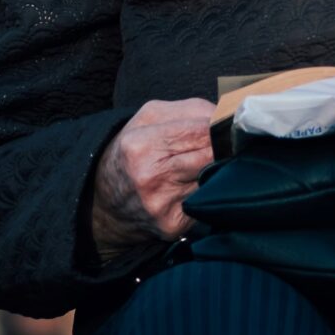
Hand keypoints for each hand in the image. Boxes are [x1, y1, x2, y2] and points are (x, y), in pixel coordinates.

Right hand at [91, 98, 218, 258]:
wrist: (105, 201)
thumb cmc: (132, 153)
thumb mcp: (148, 119)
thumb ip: (189, 110)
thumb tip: (227, 116)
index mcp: (141, 145)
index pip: (201, 131)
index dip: (220, 127)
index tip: (230, 126)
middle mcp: (150, 176)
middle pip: (211, 156)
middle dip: (223, 148)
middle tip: (229, 144)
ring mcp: (162, 204)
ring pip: (213, 179)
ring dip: (218, 170)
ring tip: (208, 163)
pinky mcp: (173, 225)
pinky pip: (206, 202)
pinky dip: (208, 192)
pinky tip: (197, 187)